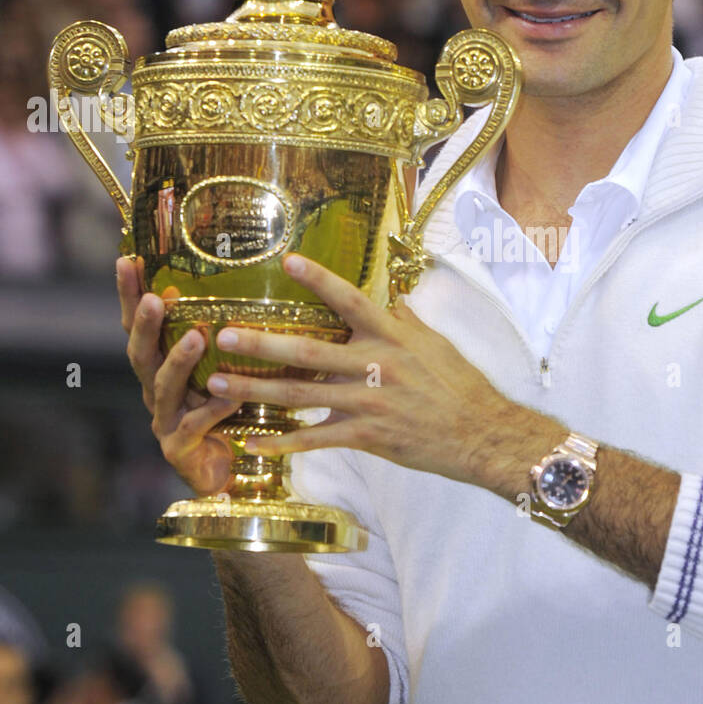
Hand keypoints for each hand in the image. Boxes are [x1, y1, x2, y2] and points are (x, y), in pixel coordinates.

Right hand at [116, 255, 243, 495]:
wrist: (230, 474)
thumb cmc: (231, 414)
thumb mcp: (228, 370)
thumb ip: (231, 337)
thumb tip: (259, 285)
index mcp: (161, 368)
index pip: (139, 326)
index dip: (129, 295)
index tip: (128, 259)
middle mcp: (156, 391)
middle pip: (139, 354)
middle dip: (144, 325)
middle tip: (152, 299)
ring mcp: (165, 422)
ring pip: (163, 388)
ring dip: (178, 361)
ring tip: (196, 338)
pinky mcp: (179, 450)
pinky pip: (194, 427)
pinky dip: (212, 411)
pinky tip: (227, 399)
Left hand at [202, 254, 560, 492]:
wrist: (483, 433)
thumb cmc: (462, 386)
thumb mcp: (435, 343)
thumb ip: (406, 323)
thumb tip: (390, 304)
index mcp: (392, 335)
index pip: (348, 300)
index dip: (317, 278)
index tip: (286, 260)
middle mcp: (375, 364)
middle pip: (307, 350)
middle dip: (261, 343)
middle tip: (223, 335)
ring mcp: (368, 402)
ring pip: (300, 395)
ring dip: (255, 390)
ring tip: (218, 384)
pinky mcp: (367, 436)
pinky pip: (316, 439)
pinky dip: (283, 443)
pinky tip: (255, 444)